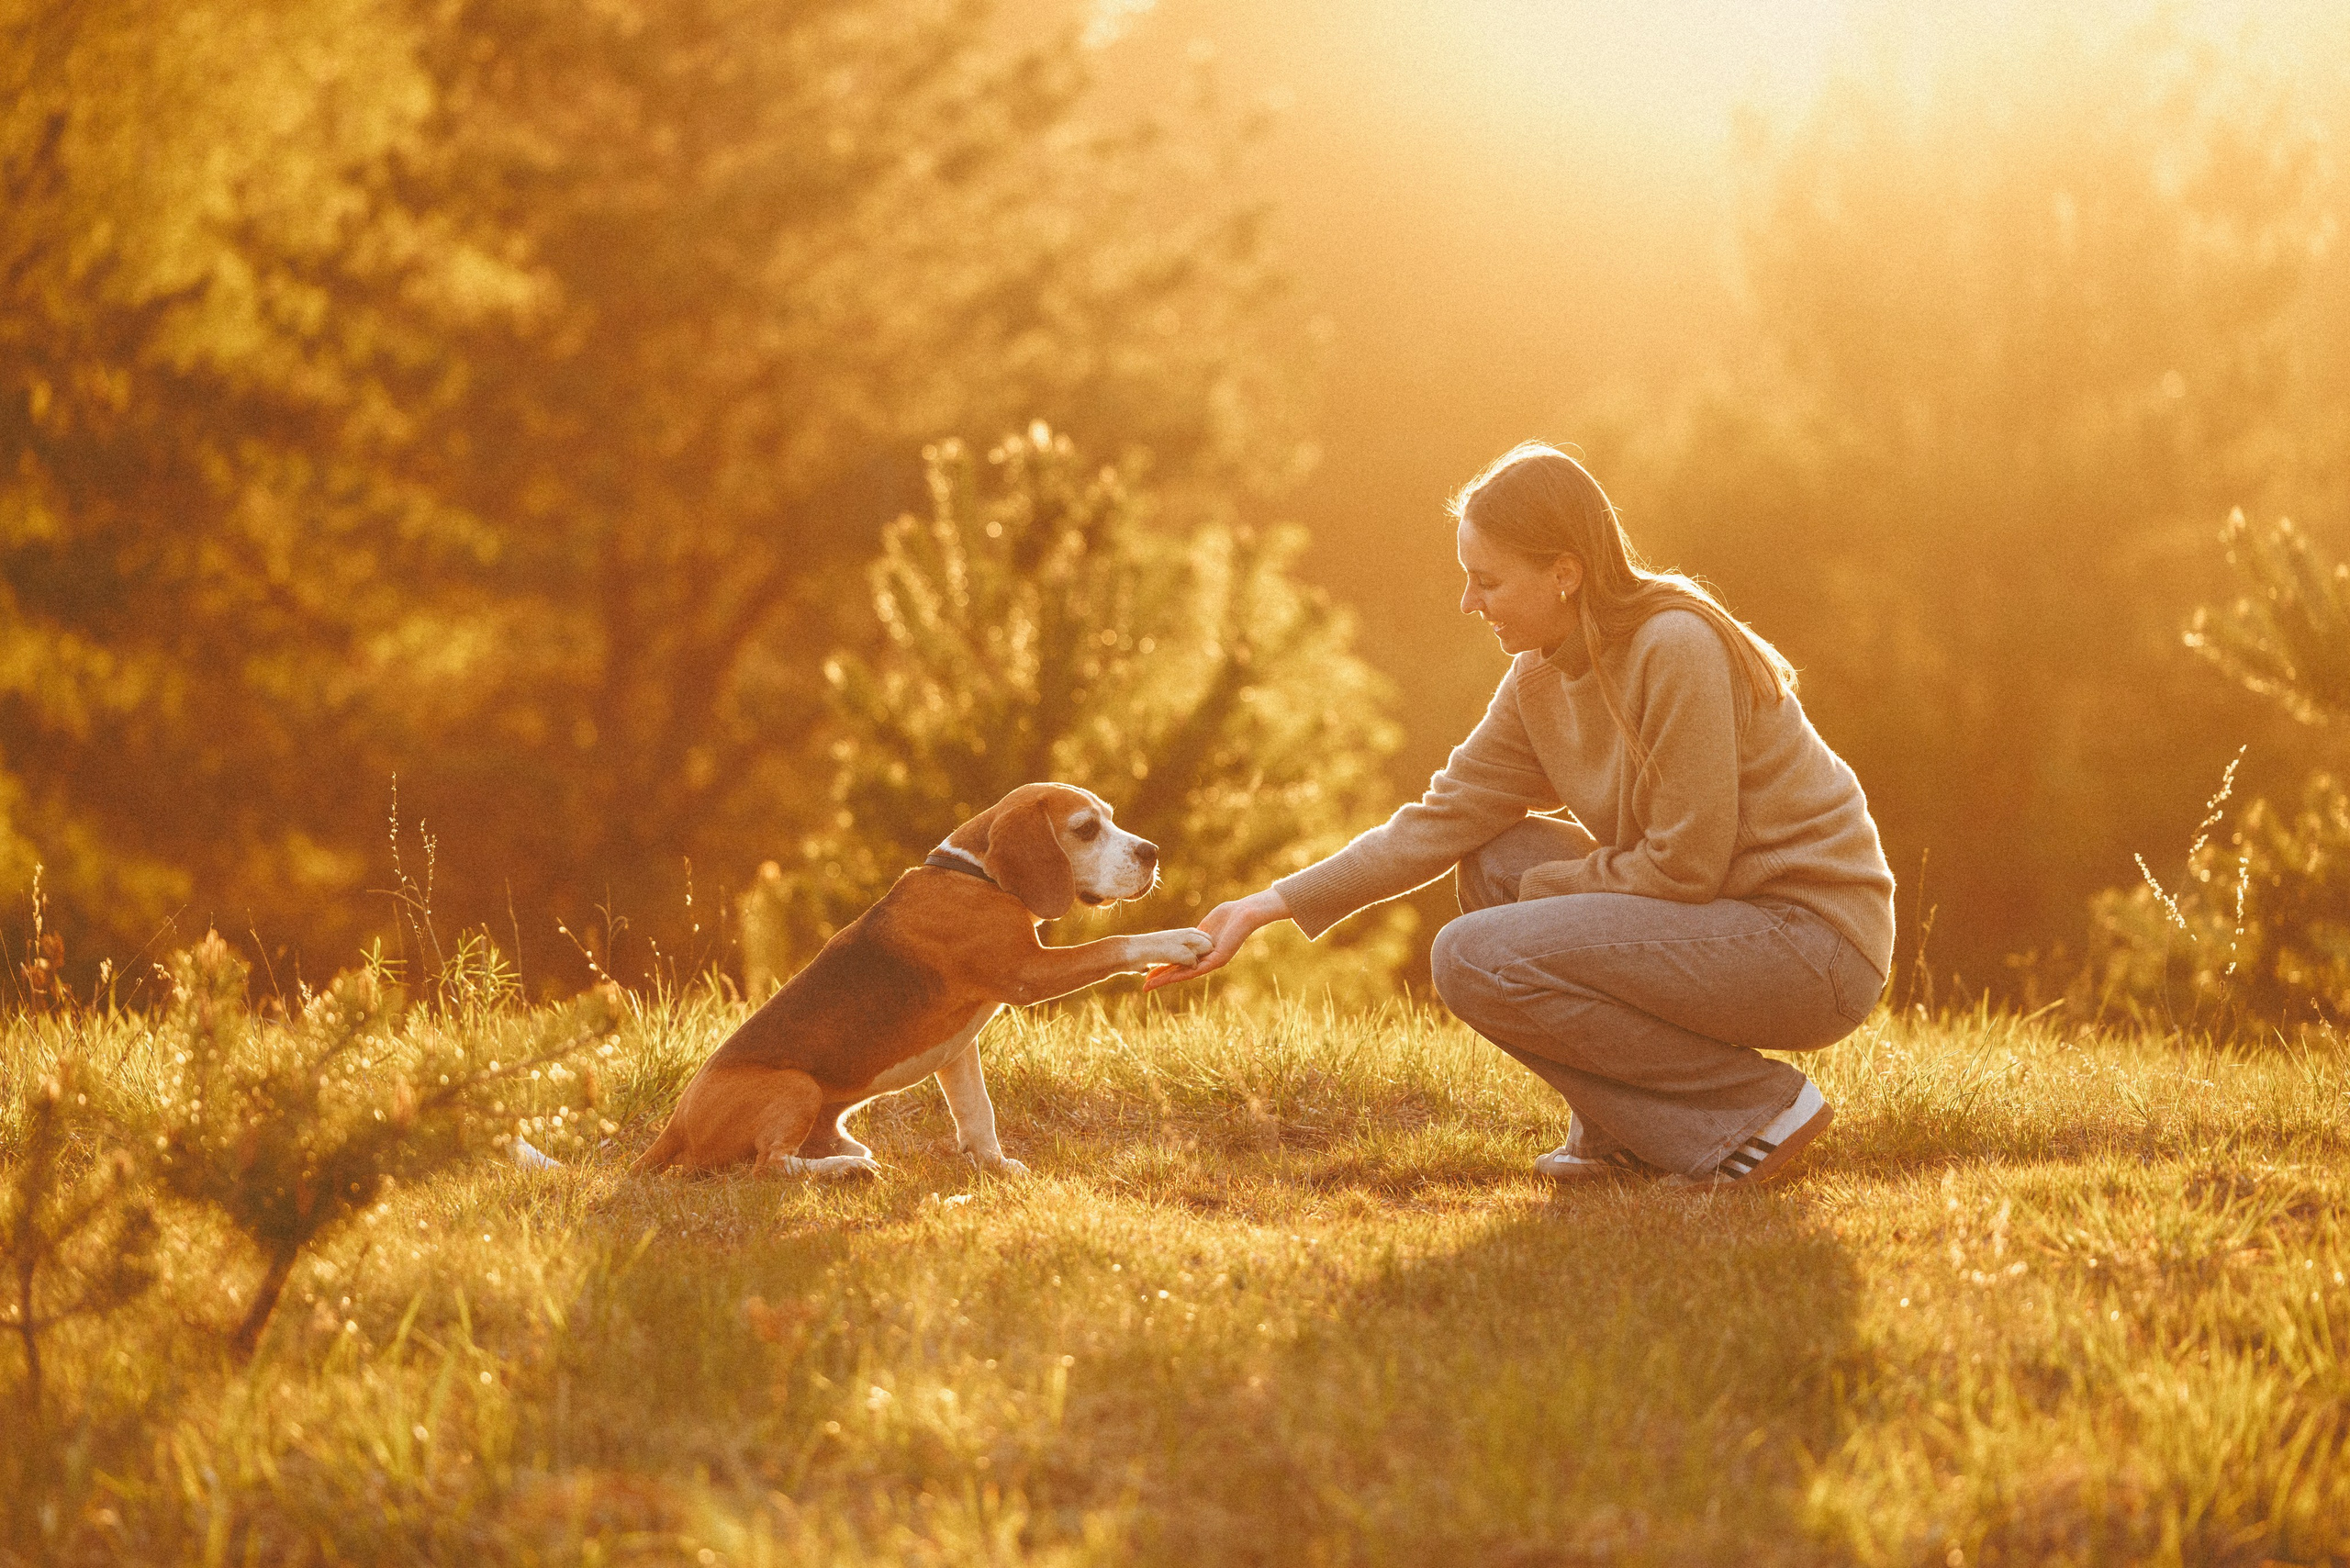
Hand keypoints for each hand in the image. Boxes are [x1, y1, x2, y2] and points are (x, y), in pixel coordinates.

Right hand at [1142, 888, 1289, 989]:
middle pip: (1178, 972)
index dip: (1162, 969)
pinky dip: (1181, 974)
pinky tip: (1170, 978)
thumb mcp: (1202, 928)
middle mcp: (1204, 961)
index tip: (1146, 973)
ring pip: (1185, 974)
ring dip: (1167, 980)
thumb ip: (1192, 936)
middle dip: (1160, 979)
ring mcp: (1210, 962)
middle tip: (1144, 987)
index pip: (1177, 964)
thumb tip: (1182, 939)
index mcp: (1199, 954)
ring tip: (1151, 985)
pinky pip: (1197, 969)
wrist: (1244, 914)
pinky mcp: (1218, 960)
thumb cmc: (1226, 916)